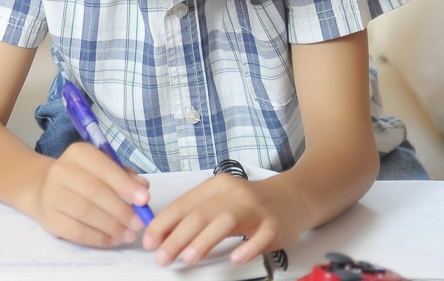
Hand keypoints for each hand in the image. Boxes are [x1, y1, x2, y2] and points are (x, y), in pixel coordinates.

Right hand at [24, 141, 150, 247]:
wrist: (41, 187)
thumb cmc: (80, 177)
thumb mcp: (100, 168)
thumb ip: (123, 175)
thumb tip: (143, 187)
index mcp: (77, 153)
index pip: (103, 167)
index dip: (124, 184)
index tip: (145, 199)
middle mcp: (60, 171)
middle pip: (94, 191)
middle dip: (121, 209)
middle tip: (139, 223)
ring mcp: (51, 195)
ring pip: (85, 213)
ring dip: (112, 226)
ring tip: (129, 234)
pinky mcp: (48, 218)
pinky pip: (76, 232)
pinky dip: (99, 238)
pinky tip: (113, 240)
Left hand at [142, 173, 293, 266]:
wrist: (294, 196)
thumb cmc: (251, 203)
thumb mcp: (221, 201)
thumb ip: (196, 214)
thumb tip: (165, 235)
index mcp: (216, 186)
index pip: (184, 204)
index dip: (163, 223)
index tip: (149, 241)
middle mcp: (234, 193)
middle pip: (200, 214)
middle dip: (177, 237)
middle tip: (162, 256)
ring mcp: (256, 208)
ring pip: (226, 221)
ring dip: (204, 240)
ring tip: (188, 257)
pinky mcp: (275, 224)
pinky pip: (261, 236)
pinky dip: (247, 247)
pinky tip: (235, 258)